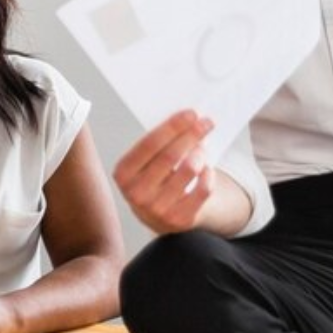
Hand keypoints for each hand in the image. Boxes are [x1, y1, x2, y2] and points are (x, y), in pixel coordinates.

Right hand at [111, 110, 216, 233]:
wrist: (156, 216)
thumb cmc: (153, 179)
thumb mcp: (143, 164)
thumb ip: (157, 145)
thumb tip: (188, 121)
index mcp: (123, 174)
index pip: (150, 144)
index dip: (172, 127)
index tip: (191, 114)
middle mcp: (137, 194)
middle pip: (171, 155)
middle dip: (192, 135)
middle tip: (207, 122)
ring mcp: (158, 209)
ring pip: (189, 170)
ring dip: (200, 154)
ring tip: (202, 149)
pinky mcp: (180, 219)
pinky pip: (203, 189)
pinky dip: (208, 174)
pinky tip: (206, 169)